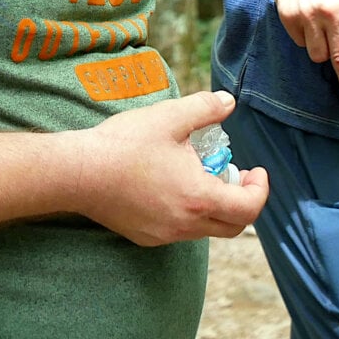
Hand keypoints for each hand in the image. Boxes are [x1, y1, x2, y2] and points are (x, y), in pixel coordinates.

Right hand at [74, 90, 268, 246]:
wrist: (78, 173)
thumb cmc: (124, 145)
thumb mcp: (169, 117)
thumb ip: (205, 108)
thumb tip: (229, 101)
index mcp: (198, 198)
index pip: (249, 209)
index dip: (260, 190)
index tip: (255, 171)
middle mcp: (185, 225)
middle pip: (233, 226)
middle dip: (242, 201)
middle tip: (235, 175)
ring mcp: (164, 235)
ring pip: (205, 229)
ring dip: (214, 206)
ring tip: (199, 175)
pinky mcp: (145, 237)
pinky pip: (180, 231)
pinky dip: (188, 213)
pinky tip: (171, 187)